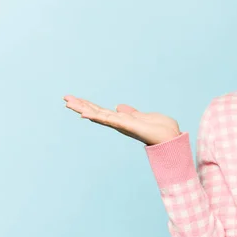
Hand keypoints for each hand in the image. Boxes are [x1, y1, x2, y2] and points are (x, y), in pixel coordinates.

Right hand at [63, 95, 180, 145]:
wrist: (171, 137)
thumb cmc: (161, 129)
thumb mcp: (143, 116)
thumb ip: (130, 113)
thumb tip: (119, 106)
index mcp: (122, 120)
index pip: (101, 111)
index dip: (88, 105)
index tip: (74, 99)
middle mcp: (119, 123)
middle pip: (96, 113)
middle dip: (80, 106)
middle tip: (65, 98)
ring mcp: (121, 125)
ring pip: (98, 116)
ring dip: (83, 109)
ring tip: (68, 103)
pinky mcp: (127, 126)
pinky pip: (109, 120)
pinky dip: (97, 117)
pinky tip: (85, 114)